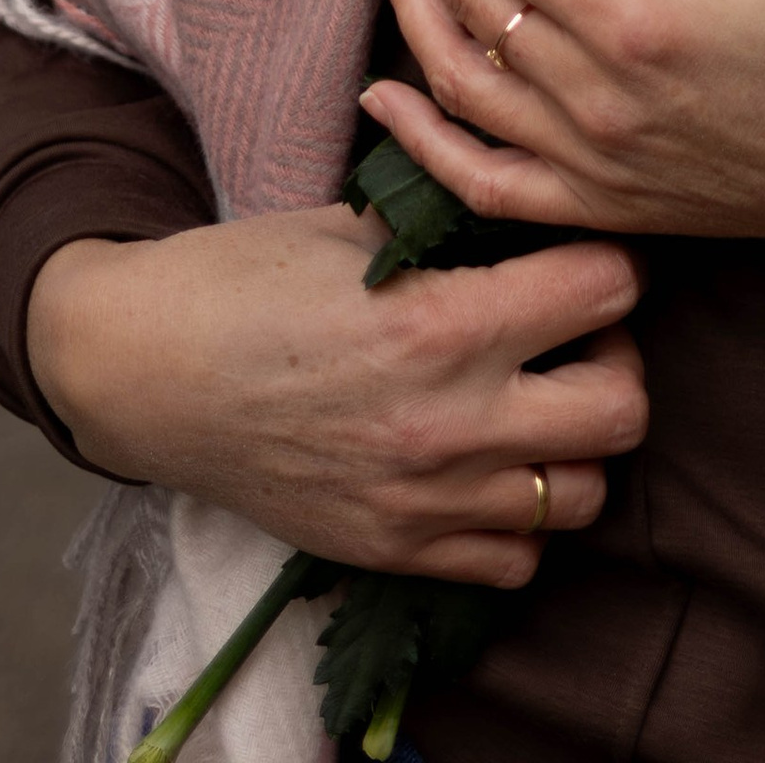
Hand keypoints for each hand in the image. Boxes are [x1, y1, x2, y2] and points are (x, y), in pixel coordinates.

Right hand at [23, 200, 646, 584]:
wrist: (141, 372)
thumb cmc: (239, 278)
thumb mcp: (348, 222)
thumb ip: (445, 223)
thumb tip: (518, 203)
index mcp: (441, 322)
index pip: (606, 288)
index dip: (606, 257)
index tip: (582, 251)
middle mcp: (448, 422)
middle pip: (623, 408)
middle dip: (616, 356)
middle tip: (576, 331)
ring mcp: (424, 500)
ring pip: (581, 495)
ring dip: (574, 443)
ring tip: (536, 399)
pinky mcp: (394, 552)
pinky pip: (515, 561)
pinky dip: (521, 517)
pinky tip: (490, 464)